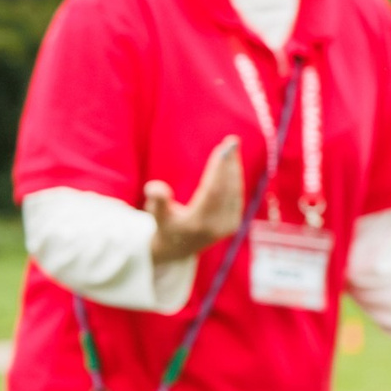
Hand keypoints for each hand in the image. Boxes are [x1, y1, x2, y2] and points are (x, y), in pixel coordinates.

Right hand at [146, 137, 245, 263]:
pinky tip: (233, 164)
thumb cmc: (164, 227)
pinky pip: (236, 196)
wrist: (176, 250)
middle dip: (229, 163)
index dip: (219, 168)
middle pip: (227, 188)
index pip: (213, 190)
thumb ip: (157, 201)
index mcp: (198, 223)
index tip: (223, 148)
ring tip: (231, 148)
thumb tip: (154, 188)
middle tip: (232, 141)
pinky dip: (235, 179)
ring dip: (234, 168)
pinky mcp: (233, 223)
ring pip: (234, 191)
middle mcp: (217, 225)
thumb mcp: (157, 215)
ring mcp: (228, 225)